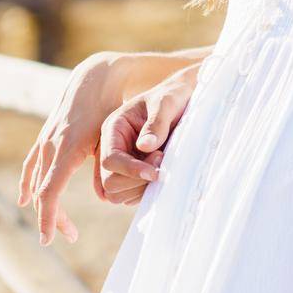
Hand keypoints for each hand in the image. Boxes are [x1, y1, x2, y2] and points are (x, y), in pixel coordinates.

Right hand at [17, 51, 129, 244]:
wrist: (96, 79)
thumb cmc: (112, 108)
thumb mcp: (115, 139)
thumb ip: (110, 167)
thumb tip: (108, 197)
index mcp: (66, 150)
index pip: (49, 193)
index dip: (49, 217)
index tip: (50, 239)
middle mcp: (49, 147)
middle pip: (43, 193)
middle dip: (53, 217)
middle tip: (69, 236)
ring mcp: (44, 142)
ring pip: (37, 182)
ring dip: (44, 205)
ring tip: (57, 224)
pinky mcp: (45, 138)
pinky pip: (30, 166)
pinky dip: (27, 184)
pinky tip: (24, 200)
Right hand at [96, 63, 199, 204]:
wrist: (182, 97)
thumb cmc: (173, 96)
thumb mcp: (166, 103)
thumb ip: (156, 123)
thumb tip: (145, 147)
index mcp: (113, 129)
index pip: (110, 160)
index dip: (131, 170)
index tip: (156, 171)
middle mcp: (111, 148)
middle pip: (109, 183)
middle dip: (136, 180)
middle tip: (162, 160)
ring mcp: (120, 162)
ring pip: (116, 194)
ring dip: (140, 188)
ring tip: (161, 166)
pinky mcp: (130, 173)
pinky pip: (129, 196)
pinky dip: (144, 191)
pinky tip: (160, 173)